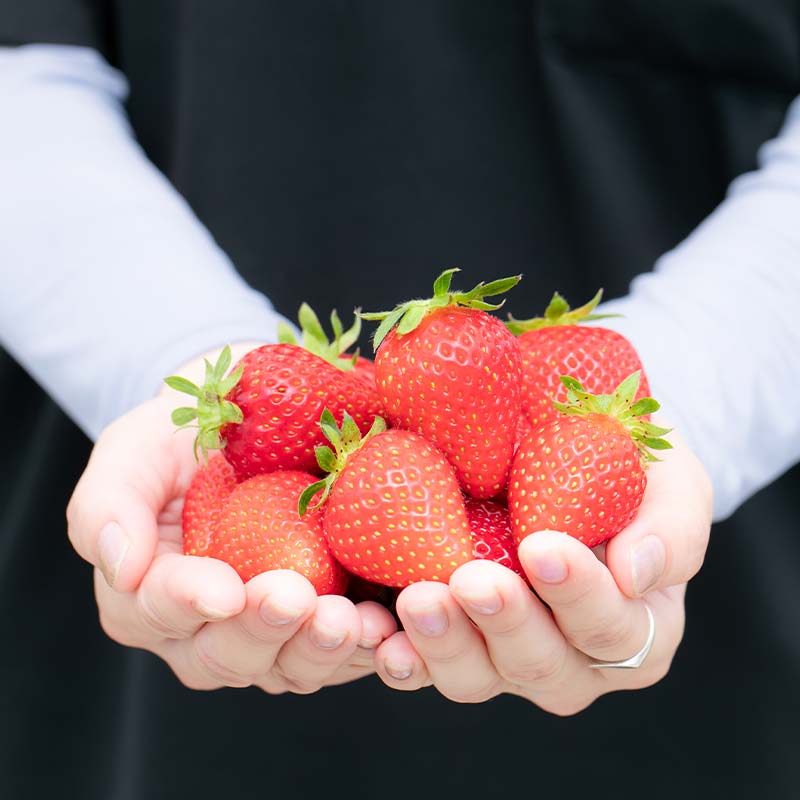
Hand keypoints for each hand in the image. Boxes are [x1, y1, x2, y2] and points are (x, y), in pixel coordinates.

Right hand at [67, 345, 396, 692]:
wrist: (258, 422)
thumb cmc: (188, 432)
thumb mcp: (137, 446)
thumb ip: (110, 501)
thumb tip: (118, 566)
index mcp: (148, 590)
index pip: (156, 608)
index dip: (186, 602)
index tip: (223, 590)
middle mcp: (205, 627)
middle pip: (224, 655)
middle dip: (263, 632)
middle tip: (298, 599)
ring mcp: (266, 630)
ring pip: (286, 666)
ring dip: (320, 649)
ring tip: (355, 621)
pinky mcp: (319, 622)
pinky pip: (341, 654)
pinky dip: (366, 648)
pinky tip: (387, 626)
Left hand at [373, 427, 710, 713]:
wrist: (569, 467)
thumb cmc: (629, 476)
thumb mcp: (670, 485)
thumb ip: (671, 528)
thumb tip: (637, 571)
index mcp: (635, 629)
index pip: (612, 628)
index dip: (579, 596)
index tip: (542, 547)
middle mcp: (572, 660)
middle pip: (540, 664)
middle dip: (504, 623)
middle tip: (472, 581)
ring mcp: (506, 658)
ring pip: (478, 677)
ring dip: (445, 644)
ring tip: (417, 601)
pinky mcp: (455, 643)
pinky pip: (425, 666)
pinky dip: (402, 656)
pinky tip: (382, 638)